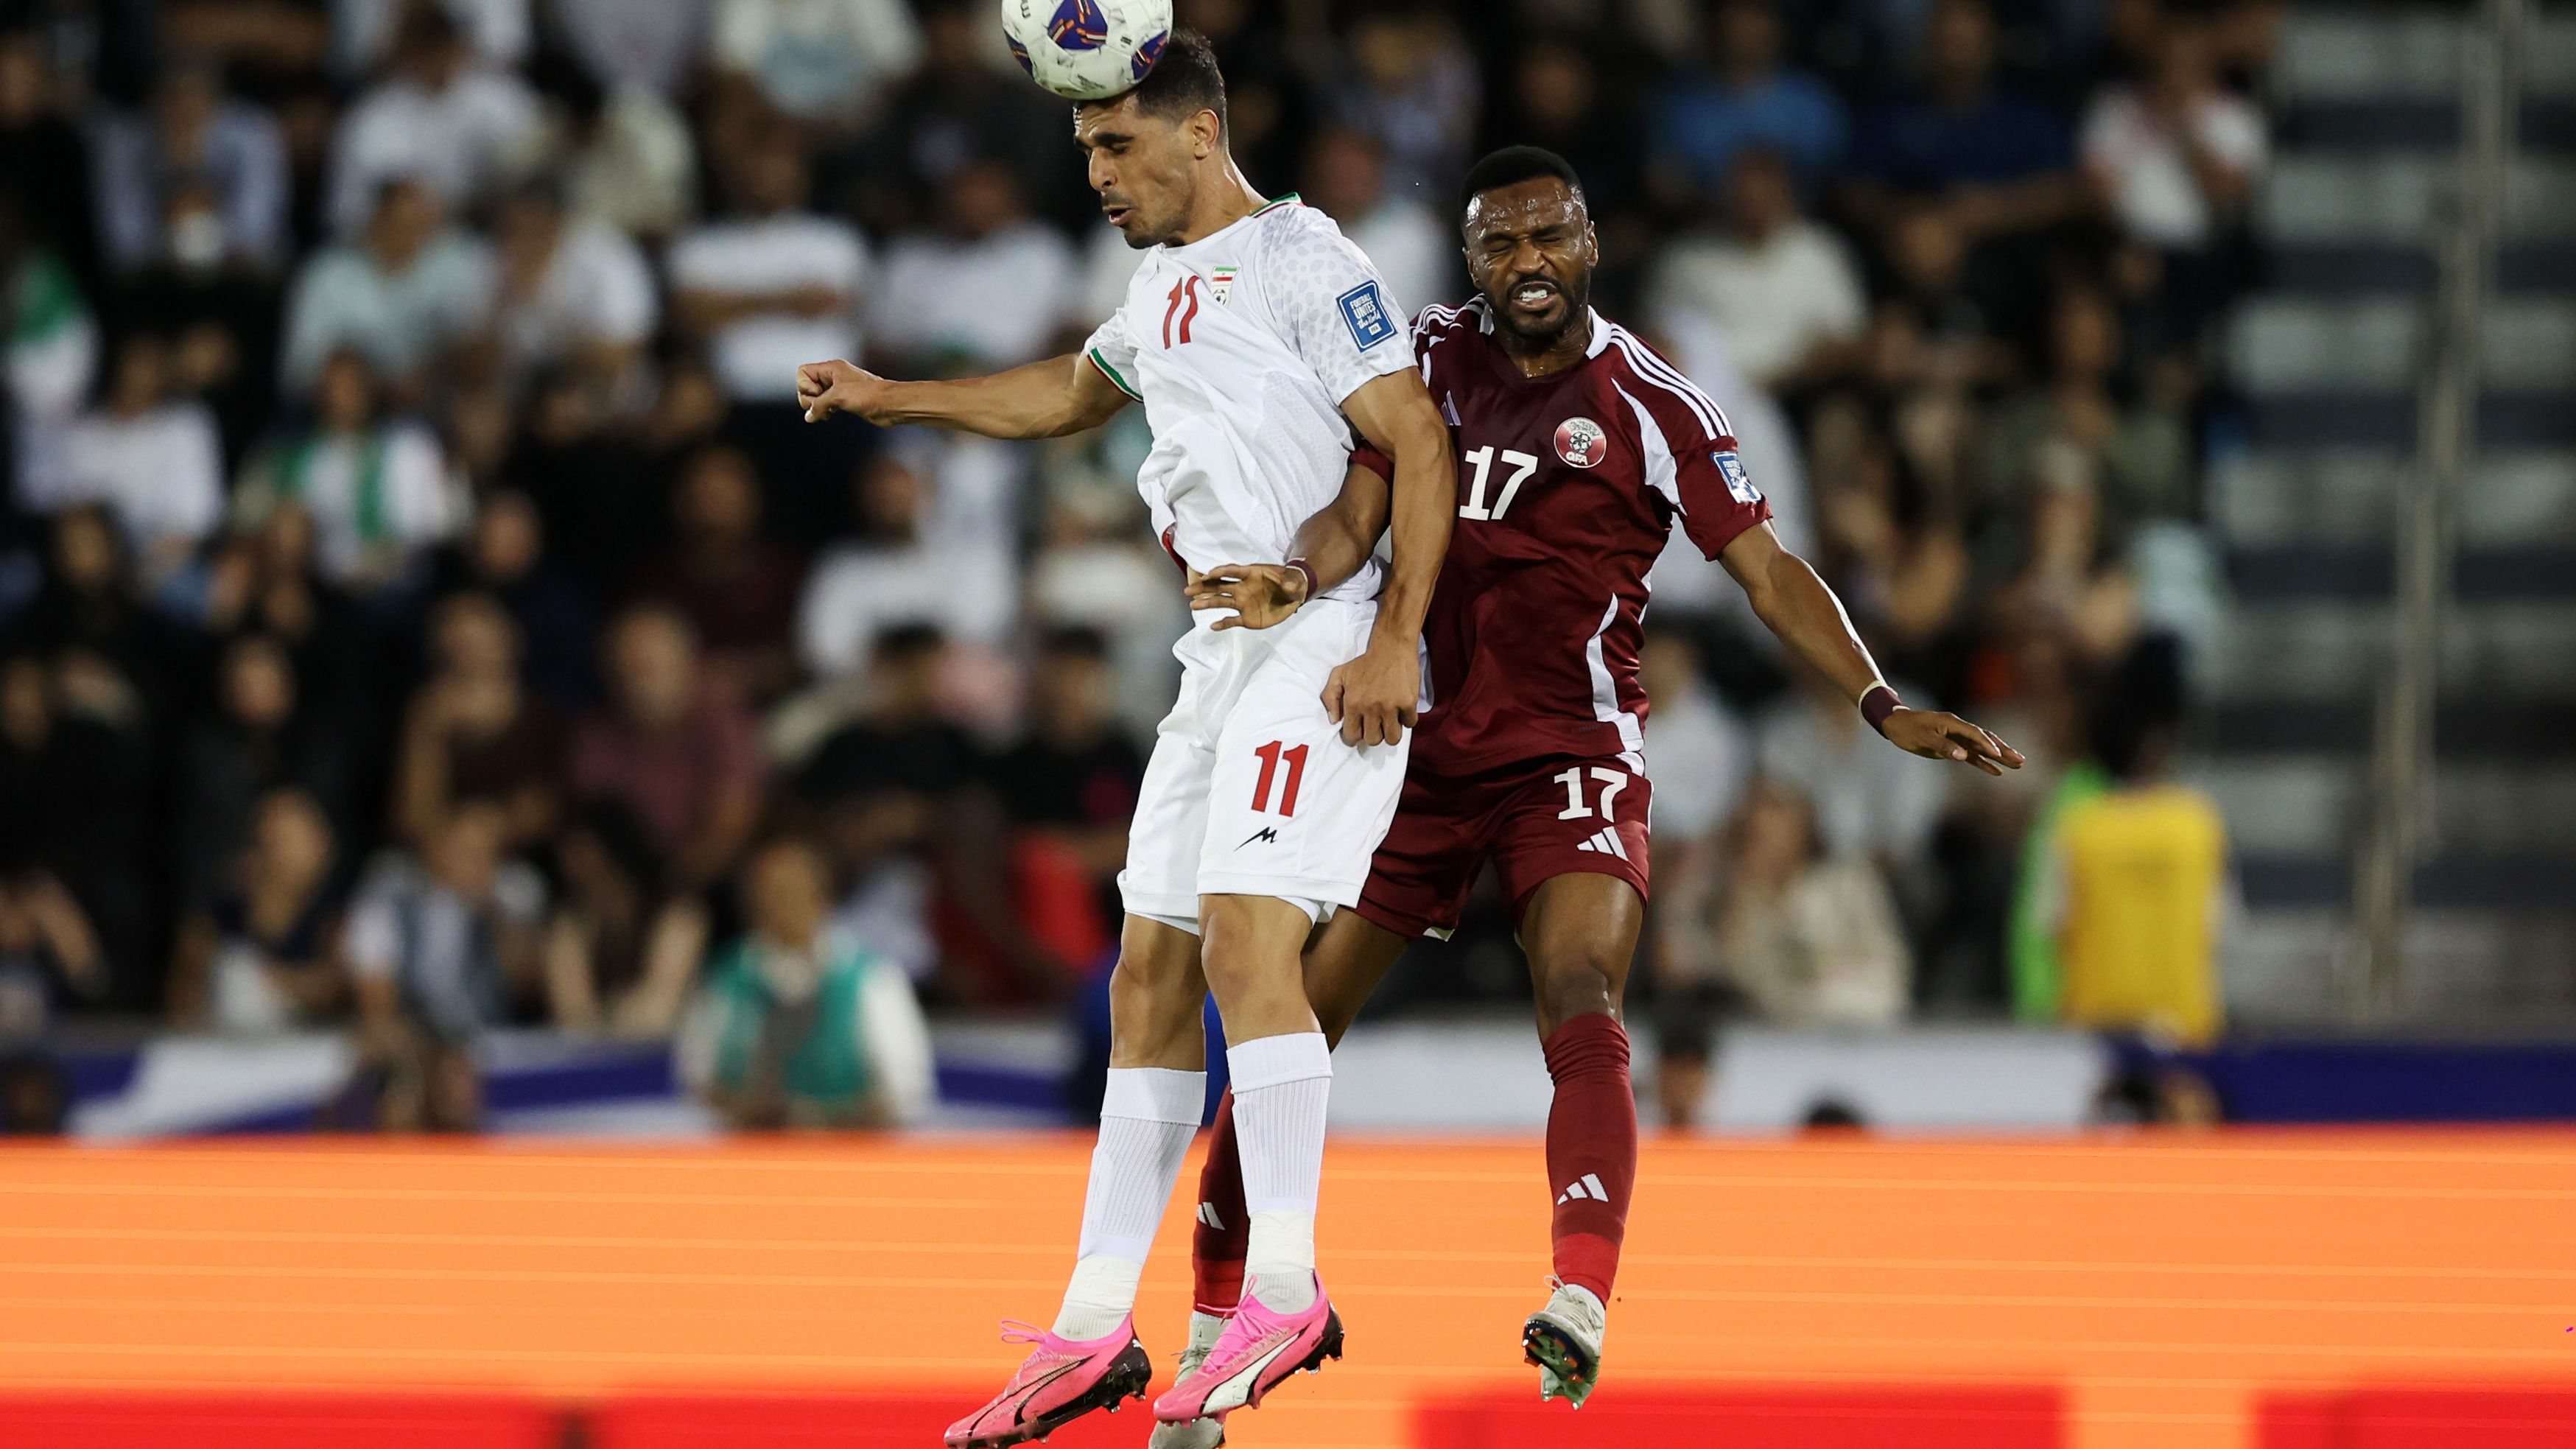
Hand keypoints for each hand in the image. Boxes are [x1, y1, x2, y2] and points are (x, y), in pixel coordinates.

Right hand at [797, 358, 888, 423]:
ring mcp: (838, 389)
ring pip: (816, 397)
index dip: (804, 385)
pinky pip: (825, 405)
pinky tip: (829, 416)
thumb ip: (819, 404)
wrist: (890, 405)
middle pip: (807, 386)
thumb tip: (809, 416)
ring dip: (816, 407)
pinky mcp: (844, 401)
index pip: (803, 372)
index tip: (817, 393)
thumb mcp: (838, 396)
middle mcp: (833, 377)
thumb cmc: (869, 394)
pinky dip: (823, 411)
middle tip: (821, 405)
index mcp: (831, 368)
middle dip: (809, 398)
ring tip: (826, 412)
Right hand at [1187, 562, 1308, 629]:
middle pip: (1220, 586)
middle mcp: (1243, 587)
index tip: (1209, 574)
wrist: (1294, 596)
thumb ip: (1290, 584)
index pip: (1233, 571)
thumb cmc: (1292, 583)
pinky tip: (1212, 627)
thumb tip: (1289, 586)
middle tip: (1189, 590)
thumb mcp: (1295, 582)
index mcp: (1252, 574)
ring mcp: (1243, 602)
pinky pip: (1232, 621)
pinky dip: (1223, 624)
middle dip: (1204, 587)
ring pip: (1221, 602)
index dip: (1221, 571)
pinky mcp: (1247, 617)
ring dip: (1207, 603)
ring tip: (1193, 606)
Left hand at [1321, 639, 1419, 746]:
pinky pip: (1409, 724)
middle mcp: (1371, 707)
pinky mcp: (1408, 702)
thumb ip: (1329, 697)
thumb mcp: (1339, 674)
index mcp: (1353, 702)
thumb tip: (1333, 721)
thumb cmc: (1364, 663)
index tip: (1360, 728)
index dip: (1355, 735)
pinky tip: (1401, 709)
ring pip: (1392, 738)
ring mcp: (1391, 706)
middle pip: (1373, 740)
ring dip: (1391, 732)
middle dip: (1373, 734)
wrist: (1392, 647)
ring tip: (1389, 722)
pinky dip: (1407, 719)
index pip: (1352, 736)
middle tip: (1375, 724)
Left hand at [1881, 708, 2025, 776]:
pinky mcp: (1954, 747)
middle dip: (2004, 750)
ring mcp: (1958, 738)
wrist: (1896, 724)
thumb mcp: (1923, 738)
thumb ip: (1944, 746)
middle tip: (2021, 760)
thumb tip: (1963, 755)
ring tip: (2018, 764)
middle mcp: (1959, 729)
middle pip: (1986, 740)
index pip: (1976, 734)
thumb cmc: (1908, 729)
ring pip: (1982, 748)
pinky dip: (1984, 763)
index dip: (1988, 745)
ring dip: (1999, 757)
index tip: (1999, 756)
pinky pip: (1973, 755)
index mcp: (1953, 723)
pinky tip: (1997, 771)